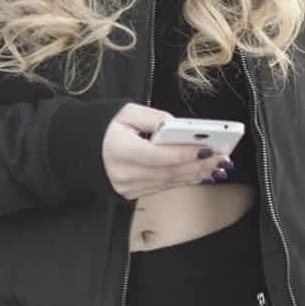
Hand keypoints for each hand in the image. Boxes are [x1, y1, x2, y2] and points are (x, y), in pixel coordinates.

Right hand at [102, 103, 232, 200]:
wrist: (82, 148)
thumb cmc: (105, 128)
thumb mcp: (126, 112)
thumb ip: (154, 118)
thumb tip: (179, 127)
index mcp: (119, 150)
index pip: (157, 156)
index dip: (184, 154)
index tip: (208, 149)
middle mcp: (123, 173)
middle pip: (168, 172)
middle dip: (199, 165)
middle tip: (222, 158)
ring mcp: (127, 187)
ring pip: (169, 182)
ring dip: (196, 174)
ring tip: (218, 166)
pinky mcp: (132, 193)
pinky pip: (163, 186)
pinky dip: (184, 180)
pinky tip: (201, 174)